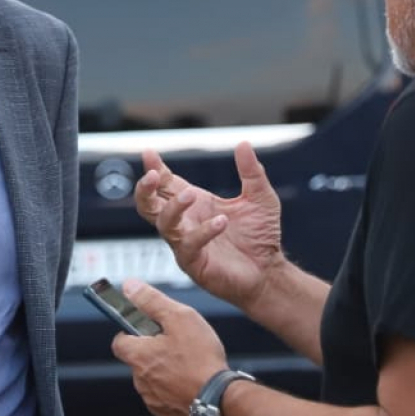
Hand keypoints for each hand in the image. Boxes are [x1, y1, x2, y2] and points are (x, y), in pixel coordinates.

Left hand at [109, 280, 229, 415]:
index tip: (145, 327)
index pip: (119, 341)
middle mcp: (141, 381)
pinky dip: (178, 394)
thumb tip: (131, 287)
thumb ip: (152, 301)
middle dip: (154, 354)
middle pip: (139, 362)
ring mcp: (154, 402)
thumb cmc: (202, 362)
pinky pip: (168, 401)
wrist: (221, 403)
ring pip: (154, 382)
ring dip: (167, 374)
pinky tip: (196, 386)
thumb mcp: (180, 318)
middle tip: (179, 346)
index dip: (131, 332)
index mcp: (139, 356)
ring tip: (191, 367)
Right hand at [133, 142, 284, 310]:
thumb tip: (243, 144)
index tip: (148, 153)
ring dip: (173, 206)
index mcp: (196, 204)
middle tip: (152, 176)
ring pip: (163, 223)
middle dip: (145, 189)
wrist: (269, 271)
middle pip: (149, 205)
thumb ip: (251, 172)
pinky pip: (187, 245)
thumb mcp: (260, 198)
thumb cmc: (261, 237)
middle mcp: (186, 223)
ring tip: (191, 194)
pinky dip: (202, 231)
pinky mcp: (194, 262)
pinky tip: (221, 221)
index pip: (167, 184)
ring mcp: (186, 243)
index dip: (155, 168)